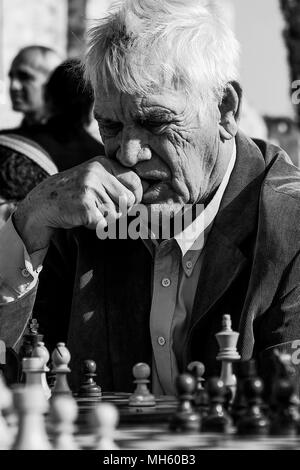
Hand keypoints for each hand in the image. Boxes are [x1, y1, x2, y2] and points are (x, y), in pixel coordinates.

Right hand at [13, 157, 142, 252]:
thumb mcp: (95, 179)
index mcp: (103, 164)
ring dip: (105, 219)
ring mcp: (90, 188)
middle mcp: (97, 173)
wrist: (43, 204)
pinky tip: (83, 218)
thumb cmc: (74, 194)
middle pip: (128, 200)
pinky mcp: (84, 206)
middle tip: (102, 209)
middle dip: (120, 210)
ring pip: (117, 214)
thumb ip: (117, 182)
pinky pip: (104, 224)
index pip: (135, 181)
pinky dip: (95, 226)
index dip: (135, 196)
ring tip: (89, 211)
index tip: (126, 203)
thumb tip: (147, 191)